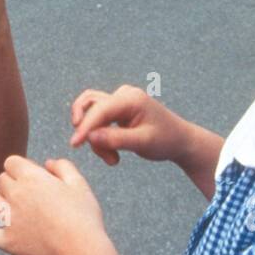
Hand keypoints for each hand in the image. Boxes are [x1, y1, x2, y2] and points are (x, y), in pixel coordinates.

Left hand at [0, 155, 105, 254]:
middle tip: (27, 193)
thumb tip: (47, 163)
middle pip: (1, 180)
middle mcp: (16, 195)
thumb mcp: (79, 184)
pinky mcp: (7, 241)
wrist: (79, 252)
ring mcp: (9, 219)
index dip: (20, 167)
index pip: (11, 162)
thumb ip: (63, 167)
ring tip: (13, 208)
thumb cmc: (83, 217)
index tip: (31, 176)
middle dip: (12, 183)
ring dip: (1, 202)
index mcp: (32, 178)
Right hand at [69, 85, 186, 165]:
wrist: (179, 140)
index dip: (85, 127)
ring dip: (96, 138)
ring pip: (92, 115)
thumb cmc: (166, 140)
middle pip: (92, 111)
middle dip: (94, 137)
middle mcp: (122, 95)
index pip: (100, 110)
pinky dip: (100, 137)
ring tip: (112, 159)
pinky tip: (112, 153)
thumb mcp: (143, 143)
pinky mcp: (116, 109)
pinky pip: (97, 120)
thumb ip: (116, 139)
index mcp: (131, 98)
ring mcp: (119, 100)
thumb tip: (90, 136)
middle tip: (109, 159)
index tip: (74, 144)